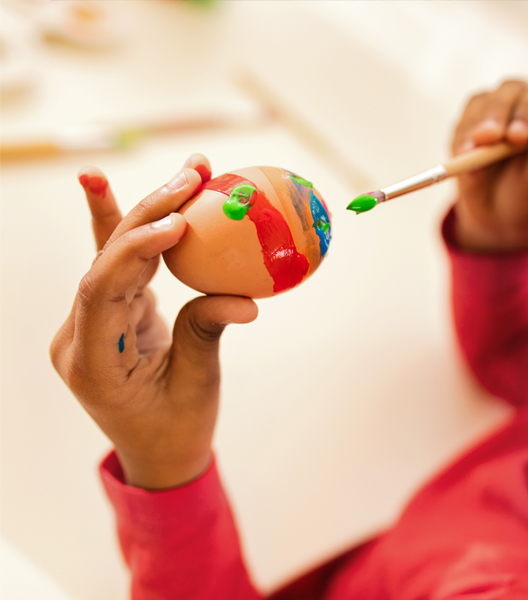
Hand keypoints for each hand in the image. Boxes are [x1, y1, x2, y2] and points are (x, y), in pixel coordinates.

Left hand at [50, 154, 257, 489]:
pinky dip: (130, 230)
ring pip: (116, 256)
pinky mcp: (111, 313)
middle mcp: (80, 334)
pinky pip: (120, 266)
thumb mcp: (197, 387)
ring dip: (151, 211)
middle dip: (149, 213)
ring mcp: (92, 322)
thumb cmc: (177, 429)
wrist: (159, 455)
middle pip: (107, 261)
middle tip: (191, 175)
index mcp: (91, 360)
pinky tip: (102, 185)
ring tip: (188, 171)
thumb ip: (207, 334)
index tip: (179, 221)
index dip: (134, 249)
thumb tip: (246, 300)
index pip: (102, 291)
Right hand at [452, 80, 527, 251]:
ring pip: (483, 103)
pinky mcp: (471, 122)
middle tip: (491, 138)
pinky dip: (462, 140)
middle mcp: (527, 102)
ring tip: (470, 153)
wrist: (500, 218)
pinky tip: (463, 157)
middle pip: (511, 92)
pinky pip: (463, 123)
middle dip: (499, 115)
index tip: (519, 138)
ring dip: (476, 126)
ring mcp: (497, 109)